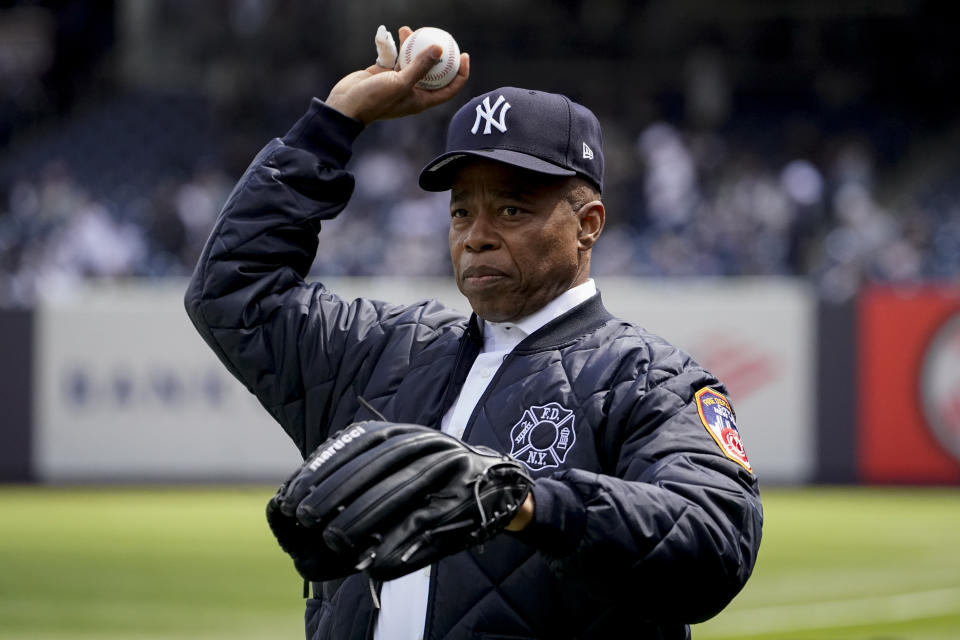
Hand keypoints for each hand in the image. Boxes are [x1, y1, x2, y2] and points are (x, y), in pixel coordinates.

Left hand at [267, 421, 531, 581]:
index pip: (356, 444)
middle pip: (374, 465)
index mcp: (403, 431)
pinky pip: (426, 522)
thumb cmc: (431, 477)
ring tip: (334, 541)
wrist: (496, 483)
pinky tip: (376, 563)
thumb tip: (306, 499)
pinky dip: (400, 543)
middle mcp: (426, 443)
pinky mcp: (461, 502)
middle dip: (335, 493)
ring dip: (363, 518)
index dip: (322, 471)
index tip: (293, 496)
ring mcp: (447, 471)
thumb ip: (357, 469)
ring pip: (400, 491)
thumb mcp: (397, 458)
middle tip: (305, 518)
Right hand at [325, 26, 469, 124]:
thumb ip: (420, 66)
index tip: (463, 55)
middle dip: (437, 54)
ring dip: (411, 45)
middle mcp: (412, 91)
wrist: (346, 105)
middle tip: (442, 36)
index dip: (460, 73)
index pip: (449, 88)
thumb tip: (439, 49)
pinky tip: (393, 34)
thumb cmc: (375, 100)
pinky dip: (395, 46)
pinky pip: (395, 56)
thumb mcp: (400, 82)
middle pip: (432, 72)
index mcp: (421, 100)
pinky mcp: (385, 73)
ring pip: (411, 60)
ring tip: (408, 30)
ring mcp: (398, 82)